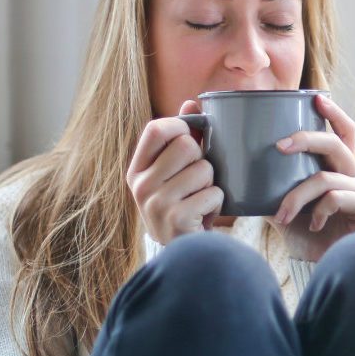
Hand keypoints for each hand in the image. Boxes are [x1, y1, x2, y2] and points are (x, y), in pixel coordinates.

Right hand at [126, 100, 223, 243]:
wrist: (182, 252)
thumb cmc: (182, 204)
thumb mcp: (174, 173)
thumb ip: (181, 137)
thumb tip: (191, 102)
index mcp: (137, 170)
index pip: (156, 129)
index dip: (180, 126)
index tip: (191, 138)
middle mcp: (141, 185)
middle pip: (187, 146)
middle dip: (203, 160)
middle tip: (198, 179)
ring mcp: (156, 203)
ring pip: (204, 169)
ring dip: (212, 183)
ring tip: (201, 198)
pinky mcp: (176, 219)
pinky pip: (213, 193)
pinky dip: (217, 202)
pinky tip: (205, 214)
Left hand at [269, 94, 354, 261]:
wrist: (329, 270)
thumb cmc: (311, 239)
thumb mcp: (286, 208)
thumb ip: (272, 189)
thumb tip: (237, 173)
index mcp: (342, 170)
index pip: (344, 133)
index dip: (334, 114)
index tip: (316, 98)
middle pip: (335, 144)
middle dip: (305, 139)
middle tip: (278, 146)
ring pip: (325, 177)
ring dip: (296, 196)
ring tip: (281, 216)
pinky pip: (336, 197)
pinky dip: (317, 211)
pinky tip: (313, 225)